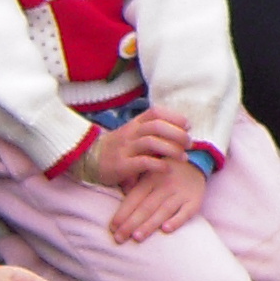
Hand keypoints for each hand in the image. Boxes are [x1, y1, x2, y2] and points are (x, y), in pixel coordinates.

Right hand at [75, 112, 194, 189]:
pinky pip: (142, 162)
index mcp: (134, 124)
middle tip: (190, 143)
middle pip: (156, 126)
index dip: (174, 117)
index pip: (155, 112)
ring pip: (151, 142)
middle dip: (177, 133)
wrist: (89, 160)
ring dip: (171, 149)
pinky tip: (168, 168)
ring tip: (183, 157)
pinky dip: (158, 165)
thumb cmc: (118, 148)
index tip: (188, 125)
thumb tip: (181, 131)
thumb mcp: (133, 134)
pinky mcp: (121, 165)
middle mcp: (130, 133)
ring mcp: (125, 148)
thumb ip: (152, 131)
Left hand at [107, 157, 209, 243]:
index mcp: (150, 178)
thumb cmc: (165, 172)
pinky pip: (186, 212)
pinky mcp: (195, 200)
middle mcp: (164, 185)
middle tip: (119, 238)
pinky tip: (166, 229)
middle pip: (146, 207)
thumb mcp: (149, 172)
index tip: (112, 228)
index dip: (123, 213)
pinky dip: (176, 220)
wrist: (196, 161)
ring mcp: (180, 193)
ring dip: (150, 224)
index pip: (134, 198)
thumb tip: (118, 201)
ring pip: (163, 211)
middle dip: (131, 224)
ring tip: (137, 237)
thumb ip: (134, 185)